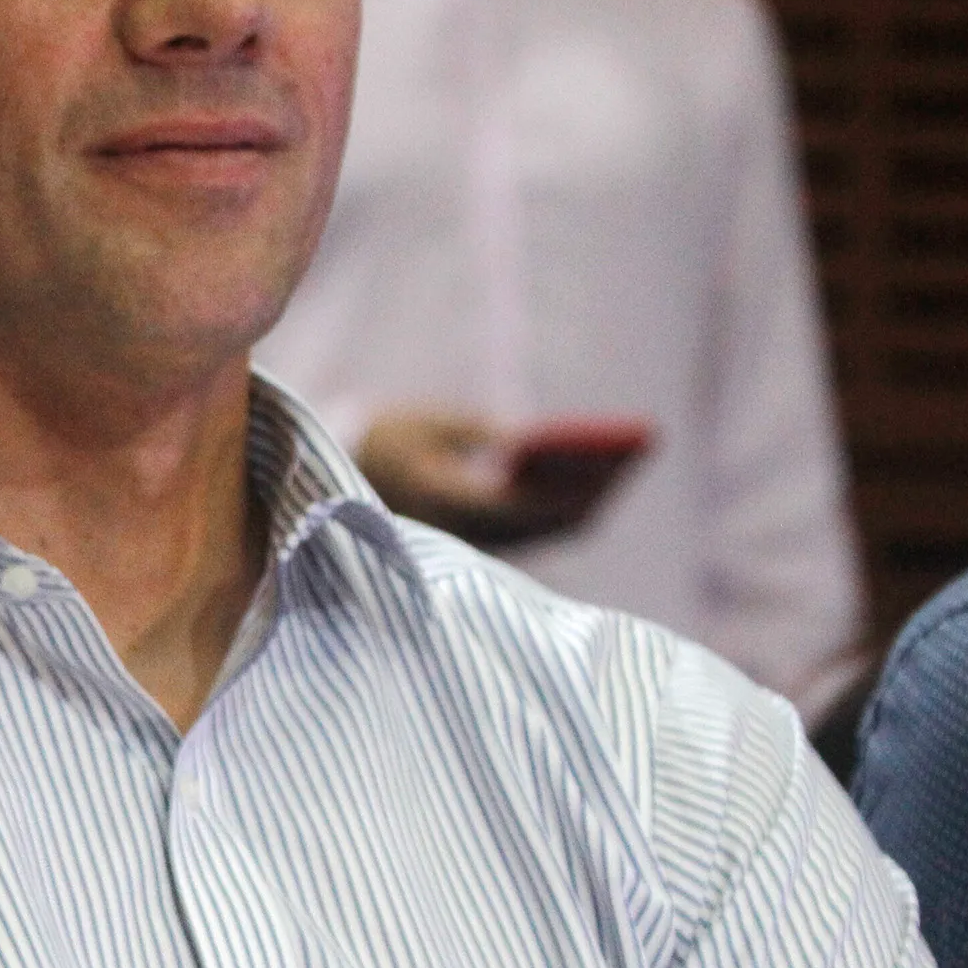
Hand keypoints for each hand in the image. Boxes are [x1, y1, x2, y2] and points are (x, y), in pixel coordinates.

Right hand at [355, 407, 627, 548]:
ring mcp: (468, 543)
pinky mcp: (476, 542)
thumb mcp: (426, 424)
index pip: (513, 504)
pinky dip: (561, 510)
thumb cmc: (384, 442)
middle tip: (629, 460)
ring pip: (539, 533)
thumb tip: (530, 442)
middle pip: (536, 524)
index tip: (605, 466)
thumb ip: (479, 432)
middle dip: (584, 493)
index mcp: (438, 501)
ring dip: (579, 504)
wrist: (339, 483)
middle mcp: (458, 533)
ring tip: (619, 468)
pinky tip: (591, 482)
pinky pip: (530, 532)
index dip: (562, 488)